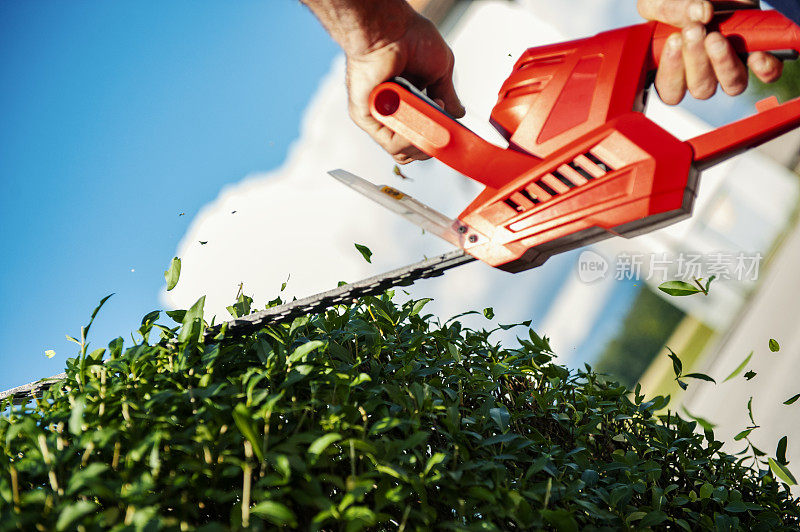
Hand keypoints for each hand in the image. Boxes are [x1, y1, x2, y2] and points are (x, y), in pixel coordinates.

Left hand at [303, 0, 463, 163]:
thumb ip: (447, 95)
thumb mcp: (439, 71)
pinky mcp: (367, 117)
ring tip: (432, 122)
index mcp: (407, 103)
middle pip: (413, 149)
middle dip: (433, 144)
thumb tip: (457, 113)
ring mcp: (378, 117)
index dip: (438, 138)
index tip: (451, 131)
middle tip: (443, 129)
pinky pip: (391, 143)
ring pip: (403, 151)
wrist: (391, 29)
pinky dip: (411, 139)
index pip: (422, 136)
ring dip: (424, 141)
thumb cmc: (409, 39)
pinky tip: (421, 122)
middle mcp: (391, 112)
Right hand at [637, 0, 782, 103]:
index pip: (672, 92)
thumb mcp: (660, 2)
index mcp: (677, 68)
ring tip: (716, 37)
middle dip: (696, 61)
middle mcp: (705, 72)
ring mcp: (732, 64)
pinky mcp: (758, 52)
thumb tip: (702, 13)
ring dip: (724, 64)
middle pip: (702, 89)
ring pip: (732, 85)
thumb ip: (670, 10)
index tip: (673, 41)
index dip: (672, 75)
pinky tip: (754, 54)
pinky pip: (767, 72)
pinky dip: (763, 67)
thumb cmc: (677, 1)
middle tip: (693, 30)